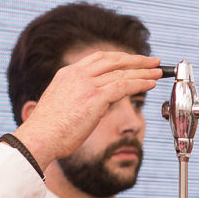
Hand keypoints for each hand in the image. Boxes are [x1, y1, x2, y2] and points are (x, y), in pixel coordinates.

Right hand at [12, 51, 160, 167]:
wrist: (39, 139)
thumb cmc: (48, 132)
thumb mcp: (63, 107)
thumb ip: (79, 100)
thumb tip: (95, 106)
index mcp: (67, 74)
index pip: (98, 59)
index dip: (119, 58)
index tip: (133, 61)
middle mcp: (77, 74)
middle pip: (113, 59)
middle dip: (136, 59)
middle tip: (153, 61)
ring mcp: (86, 84)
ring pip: (122, 71)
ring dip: (144, 70)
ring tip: (159, 72)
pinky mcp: (95, 97)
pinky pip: (124, 85)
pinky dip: (140, 82)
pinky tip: (151, 83)